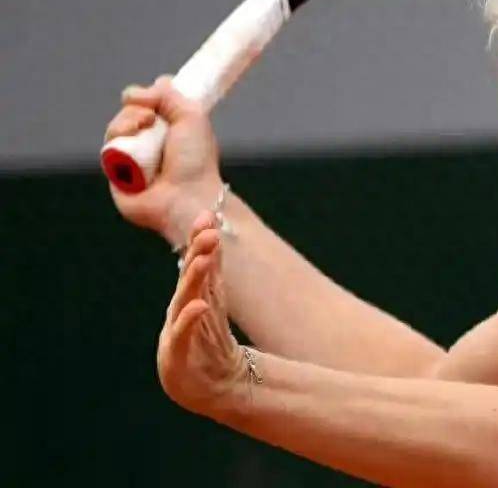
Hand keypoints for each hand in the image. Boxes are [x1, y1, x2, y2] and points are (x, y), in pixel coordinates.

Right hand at [103, 76, 223, 245]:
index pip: (151, 102)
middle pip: (129, 111)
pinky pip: (107, 149)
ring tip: (140, 130)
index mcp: (172, 127)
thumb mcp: (191, 116)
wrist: (185, 197)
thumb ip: (167, 94)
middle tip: (149, 119)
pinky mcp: (116, 171)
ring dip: (124, 124)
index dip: (148, 96)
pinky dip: (115, 144)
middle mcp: (152, 139)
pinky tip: (127, 150)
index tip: (155, 96)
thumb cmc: (195, 160)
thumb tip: (132, 92)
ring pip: (115, 128)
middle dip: (134, 110)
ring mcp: (133, 155)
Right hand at [157, 210, 247, 415]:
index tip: (208, 216)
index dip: (198, 241)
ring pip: (185, 301)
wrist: (215, 386)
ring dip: (194, 279)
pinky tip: (199, 305)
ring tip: (204, 258)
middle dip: (197, 254)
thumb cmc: (209, 341)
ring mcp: (178, 333)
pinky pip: (183, 335)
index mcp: (190, 297)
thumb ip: (211, 268)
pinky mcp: (178, 356)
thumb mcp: (212, 300)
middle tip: (208, 231)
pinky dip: (190, 319)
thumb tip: (211, 230)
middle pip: (189, 278)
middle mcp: (181, 311)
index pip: (194, 264)